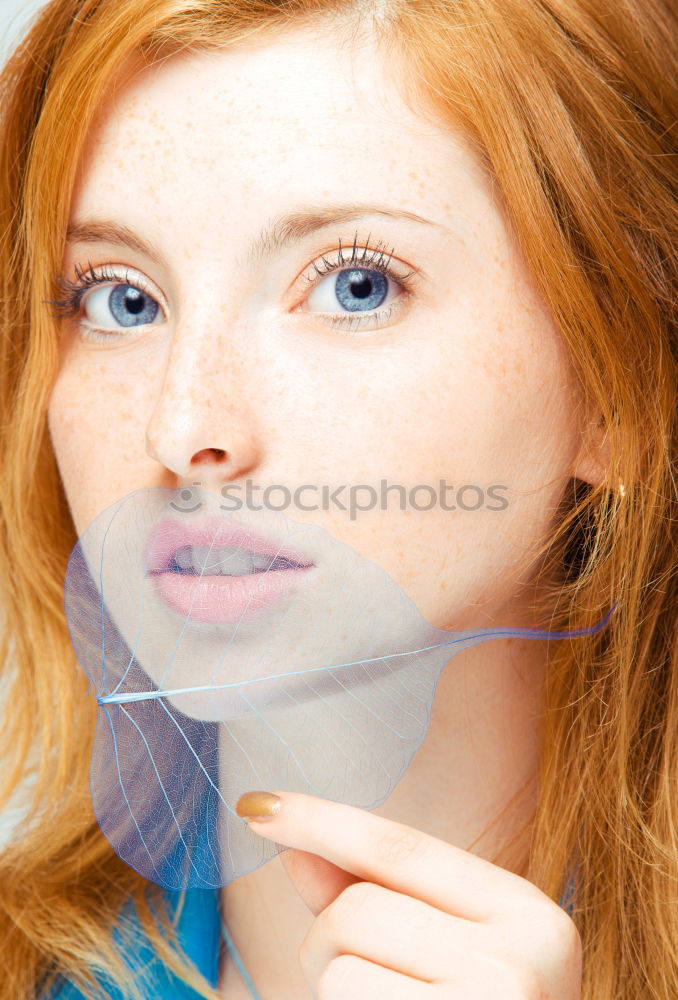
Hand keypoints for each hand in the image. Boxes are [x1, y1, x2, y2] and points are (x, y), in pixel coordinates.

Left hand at [236, 790, 581, 998]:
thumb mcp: (459, 950)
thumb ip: (379, 896)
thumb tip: (298, 851)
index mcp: (526, 914)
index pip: (400, 846)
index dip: (321, 820)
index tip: (260, 806)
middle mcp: (516, 962)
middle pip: (355, 910)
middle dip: (326, 939)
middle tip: (359, 975)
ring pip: (338, 971)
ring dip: (332, 989)